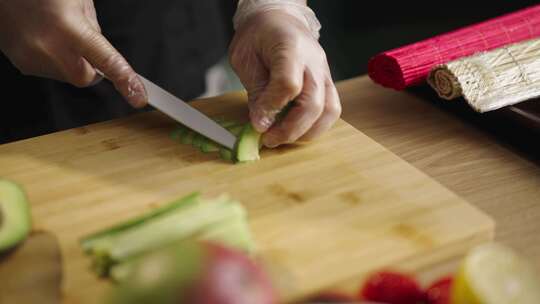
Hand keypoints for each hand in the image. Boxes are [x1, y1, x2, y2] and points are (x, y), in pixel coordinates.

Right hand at [0, 0, 146, 107]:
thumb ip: (93, 27)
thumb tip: (101, 48)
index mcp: (68, 28)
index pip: (106, 61)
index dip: (125, 80)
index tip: (139, 96)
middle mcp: (48, 48)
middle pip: (86, 78)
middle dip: (92, 66)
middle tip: (82, 42)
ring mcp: (31, 59)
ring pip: (68, 76)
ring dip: (71, 61)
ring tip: (55, 33)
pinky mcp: (22, 64)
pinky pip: (50, 71)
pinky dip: (54, 59)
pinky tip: (44, 38)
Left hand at [229, 10, 340, 147]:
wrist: (279, 19)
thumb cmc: (258, 36)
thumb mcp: (244, 57)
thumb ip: (255, 91)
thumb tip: (261, 123)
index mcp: (290, 47)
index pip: (289, 84)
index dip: (272, 108)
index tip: (258, 123)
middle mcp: (314, 61)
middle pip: (313, 103)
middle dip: (290, 129)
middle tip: (269, 139)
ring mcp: (325, 72)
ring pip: (329, 111)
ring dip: (306, 132)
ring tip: (283, 137)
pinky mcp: (328, 83)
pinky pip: (331, 110)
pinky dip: (315, 126)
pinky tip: (295, 130)